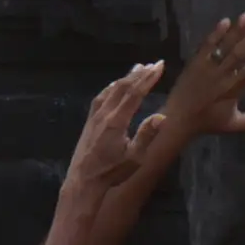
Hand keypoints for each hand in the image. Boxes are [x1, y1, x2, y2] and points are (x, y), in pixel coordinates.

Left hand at [62, 61, 165, 194]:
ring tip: (137, 68)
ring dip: (125, 78)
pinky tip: (114, 86)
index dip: (148, 78)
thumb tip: (161, 117)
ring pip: (111, 90)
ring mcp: (94, 116)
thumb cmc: (111, 172)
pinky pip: (101, 97)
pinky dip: (111, 87)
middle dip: (139, 74)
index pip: (135, 93)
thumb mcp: (134, 158)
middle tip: (153, 64)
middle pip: (123, 87)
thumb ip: (147, 135)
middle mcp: (105, 113)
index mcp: (117, 121)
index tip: (159, 66)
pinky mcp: (89, 121)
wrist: (83, 180)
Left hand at [162, 16, 244, 138]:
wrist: (178, 119)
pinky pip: (206, 46)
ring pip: (223, 47)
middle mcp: (220, 77)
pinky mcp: (195, 63)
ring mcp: (206, 69)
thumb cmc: (208, 122)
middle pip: (238, 55)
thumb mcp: (234, 124)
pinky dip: (216, 34)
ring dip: (235, 31)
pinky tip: (225, 21)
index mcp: (232, 91)